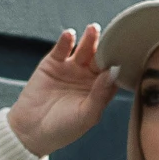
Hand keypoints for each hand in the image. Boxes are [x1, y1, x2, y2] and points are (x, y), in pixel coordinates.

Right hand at [6, 24, 117, 158]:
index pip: (113, 74)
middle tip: (112, 38)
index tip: (126, 55)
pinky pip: (62, 49)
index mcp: (100, 92)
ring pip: (84, 50)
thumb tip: (112, 73)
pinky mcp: (53, 62)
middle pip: (100, 58)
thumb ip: (100, 95)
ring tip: (93, 29)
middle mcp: (88, 77)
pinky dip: (66, 41)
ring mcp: (71, 68)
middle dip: (106, 48)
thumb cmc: (63, 129)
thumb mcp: (86, 116)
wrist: (31, 130)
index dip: (119, 65)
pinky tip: (70, 34)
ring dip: (89, 39)